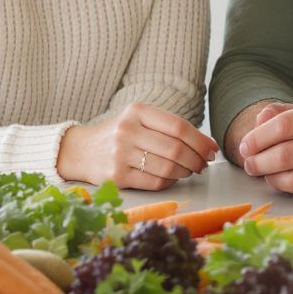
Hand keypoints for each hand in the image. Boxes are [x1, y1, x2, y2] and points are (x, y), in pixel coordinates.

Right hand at [57, 101, 217, 189]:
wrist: (81, 150)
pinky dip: (169, 181)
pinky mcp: (117, 177)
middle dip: (197, 159)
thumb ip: (168, 127)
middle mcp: (128, 130)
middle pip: (176, 149)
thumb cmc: (119, 134)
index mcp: (137, 111)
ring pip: (167, 168)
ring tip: (189, 170)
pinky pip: (154, 182)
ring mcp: (120, 154)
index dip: (200, 140)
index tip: (212, 149)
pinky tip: (171, 177)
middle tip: (204, 164)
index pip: (179, 126)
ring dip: (185, 172)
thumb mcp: (138, 119)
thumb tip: (206, 145)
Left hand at [238, 98, 292, 205]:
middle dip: (259, 162)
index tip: (245, 146)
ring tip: (267, 175)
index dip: (257, 138)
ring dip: (273, 180)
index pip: (282, 126)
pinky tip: (291, 185)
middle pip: (284, 156)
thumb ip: (290, 111)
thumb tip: (259, 120)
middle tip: (250, 165)